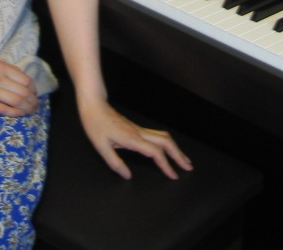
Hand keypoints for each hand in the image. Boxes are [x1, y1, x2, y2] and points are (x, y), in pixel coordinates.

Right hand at [0, 53, 38, 116]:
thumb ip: (5, 69)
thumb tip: (20, 79)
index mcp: (1, 66)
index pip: (25, 79)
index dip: (33, 88)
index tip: (34, 92)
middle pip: (23, 92)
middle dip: (32, 100)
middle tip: (36, 105)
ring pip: (15, 101)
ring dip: (26, 108)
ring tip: (31, 111)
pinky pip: (2, 109)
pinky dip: (13, 113)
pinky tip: (19, 114)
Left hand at [78, 100, 192, 179]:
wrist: (95, 106)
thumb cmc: (95, 125)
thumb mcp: (101, 147)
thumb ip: (115, 163)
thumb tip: (128, 176)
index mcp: (132, 139)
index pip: (155, 152)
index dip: (166, 165)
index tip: (173, 176)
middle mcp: (139, 133)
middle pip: (166, 142)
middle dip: (179, 155)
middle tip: (188, 167)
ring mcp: (139, 129)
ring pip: (164, 137)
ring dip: (175, 148)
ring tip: (183, 159)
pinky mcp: (137, 129)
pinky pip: (157, 136)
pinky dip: (167, 144)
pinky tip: (168, 150)